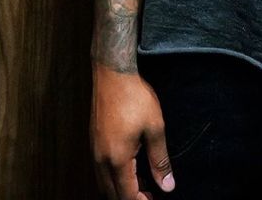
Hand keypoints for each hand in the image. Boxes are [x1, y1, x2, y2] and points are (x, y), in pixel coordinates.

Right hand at [91, 63, 173, 199]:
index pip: (126, 195)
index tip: (154, 198)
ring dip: (120, 189)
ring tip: (141, 182)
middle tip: (150, 194)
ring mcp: (94, 150)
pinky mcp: (93, 140)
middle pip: (112, 194)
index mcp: (117, 160)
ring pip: (104, 183)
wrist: (112, 73)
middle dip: (129, 198)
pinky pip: (100, 170)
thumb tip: (167, 186)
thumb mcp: (155, 128)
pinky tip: (128, 166)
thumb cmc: (135, 98)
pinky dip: (113, 176)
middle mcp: (101, 160)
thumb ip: (160, 160)